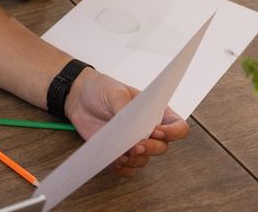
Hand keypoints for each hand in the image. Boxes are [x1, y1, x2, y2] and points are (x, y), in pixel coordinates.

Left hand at [65, 68, 188, 175]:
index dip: (173, 132)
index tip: (157, 131)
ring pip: (144, 160)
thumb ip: (124, 107)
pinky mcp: (119, 152)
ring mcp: (133, 142)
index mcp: (155, 112)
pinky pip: (128, 169)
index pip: (177, 126)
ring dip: (134, 159)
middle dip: (150, 149)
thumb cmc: (102, 89)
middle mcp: (148, 130)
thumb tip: (129, 127)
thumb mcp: (115, 91)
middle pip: (161, 147)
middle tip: (135, 146)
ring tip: (121, 153)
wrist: (79, 97)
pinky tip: (114, 160)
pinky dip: (123, 168)